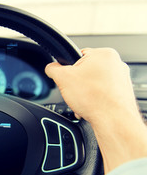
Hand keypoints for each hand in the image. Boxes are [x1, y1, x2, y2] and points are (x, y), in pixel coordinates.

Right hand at [45, 48, 146, 172]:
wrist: (113, 120)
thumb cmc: (95, 98)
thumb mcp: (62, 78)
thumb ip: (53, 69)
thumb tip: (51, 68)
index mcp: (104, 54)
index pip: (78, 56)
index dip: (68, 69)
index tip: (67, 79)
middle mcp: (117, 64)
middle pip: (86, 70)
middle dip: (77, 83)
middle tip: (75, 91)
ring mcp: (122, 78)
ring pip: (94, 83)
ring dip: (85, 92)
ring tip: (84, 100)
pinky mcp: (123, 92)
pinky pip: (103, 92)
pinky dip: (95, 99)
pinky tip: (91, 106)